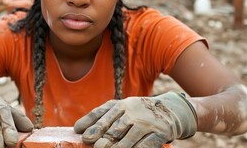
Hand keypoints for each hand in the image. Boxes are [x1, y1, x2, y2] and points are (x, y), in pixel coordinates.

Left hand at [74, 92, 196, 147]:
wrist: (171, 110)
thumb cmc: (138, 113)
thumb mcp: (121, 109)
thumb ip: (101, 117)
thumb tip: (78, 129)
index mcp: (120, 105)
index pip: (102, 115)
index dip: (92, 125)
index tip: (82, 135)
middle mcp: (132, 112)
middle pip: (113, 128)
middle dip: (102, 138)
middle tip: (94, 145)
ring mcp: (146, 123)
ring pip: (127, 139)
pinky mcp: (159, 133)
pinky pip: (144, 146)